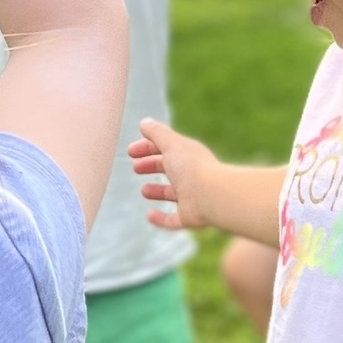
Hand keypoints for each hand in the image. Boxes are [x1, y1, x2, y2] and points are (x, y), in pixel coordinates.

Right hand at [132, 115, 227, 231]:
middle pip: (170, 169)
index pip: (167, 148)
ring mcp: (192, 197)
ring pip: (173, 193)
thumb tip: (144, 122)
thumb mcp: (170, 144)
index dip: (148, 148)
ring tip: (144, 190)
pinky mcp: (190, 217)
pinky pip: (174, 220)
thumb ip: (156, 133)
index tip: (131, 151)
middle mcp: (191, 175)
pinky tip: (149, 215)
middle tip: (136, 167)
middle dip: (152, 165)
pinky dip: (161, 218)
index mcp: (188, 156)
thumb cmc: (191, 167)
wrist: (212, 195)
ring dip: (158, 191)